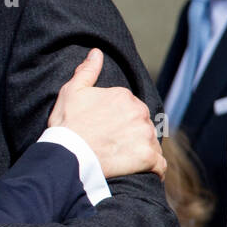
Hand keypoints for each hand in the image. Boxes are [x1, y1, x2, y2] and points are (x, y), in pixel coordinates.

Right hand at [47, 49, 166, 179]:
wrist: (68, 155)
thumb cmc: (66, 124)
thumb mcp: (71, 92)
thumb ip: (87, 71)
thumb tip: (97, 52)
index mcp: (124, 96)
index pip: (130, 109)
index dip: (119, 121)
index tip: (107, 131)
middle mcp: (139, 112)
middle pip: (142, 125)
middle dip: (133, 135)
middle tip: (115, 148)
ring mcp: (145, 135)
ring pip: (151, 143)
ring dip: (143, 151)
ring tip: (125, 162)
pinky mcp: (148, 157)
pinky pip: (160, 165)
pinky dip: (155, 170)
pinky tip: (146, 173)